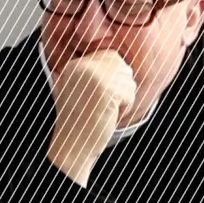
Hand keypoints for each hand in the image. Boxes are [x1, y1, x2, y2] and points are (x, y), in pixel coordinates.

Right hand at [47, 49, 135, 185]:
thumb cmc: (79, 122)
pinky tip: (108, 116)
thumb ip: (94, 72)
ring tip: (104, 111)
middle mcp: (83, 66)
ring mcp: (94, 77)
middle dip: (120, 88)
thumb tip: (120, 62)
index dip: (114, 78)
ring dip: (123, 99)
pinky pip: (130, 94)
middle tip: (103, 105)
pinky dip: (125, 108)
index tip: (100, 96)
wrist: (72, 146)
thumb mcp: (78, 90)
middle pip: (122, 67)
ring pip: (129, 80)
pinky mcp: (106, 90)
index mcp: (74, 65)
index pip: (111, 56)